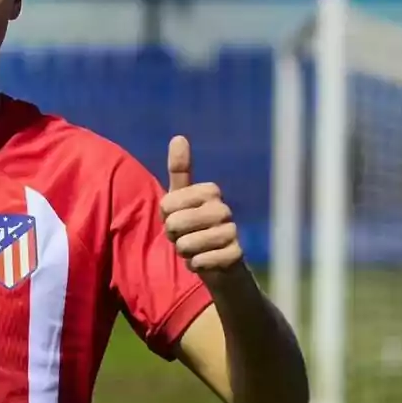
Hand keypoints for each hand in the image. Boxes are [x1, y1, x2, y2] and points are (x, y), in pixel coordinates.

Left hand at [161, 136, 242, 274]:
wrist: (219, 263)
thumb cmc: (194, 226)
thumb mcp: (181, 198)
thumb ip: (180, 170)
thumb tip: (179, 137)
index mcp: (210, 191)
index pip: (167, 204)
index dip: (165, 216)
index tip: (177, 217)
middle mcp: (223, 208)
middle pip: (175, 224)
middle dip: (173, 236)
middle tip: (185, 236)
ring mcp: (232, 231)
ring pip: (186, 245)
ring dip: (184, 252)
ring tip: (195, 249)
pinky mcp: (236, 255)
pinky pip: (201, 262)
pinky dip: (196, 265)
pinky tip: (205, 262)